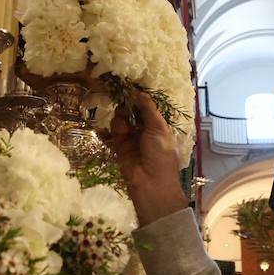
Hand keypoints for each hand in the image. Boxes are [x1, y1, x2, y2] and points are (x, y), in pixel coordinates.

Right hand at [100, 94, 188, 226]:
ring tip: (123, 127)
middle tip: (123, 105)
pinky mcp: (119, 148)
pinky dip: (112, 129)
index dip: (139, 100)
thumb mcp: (158, 129)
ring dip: (121, 120)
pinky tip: (115, 130)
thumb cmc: (161, 155)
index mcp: (159, 127)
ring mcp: (132, 140)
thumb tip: (139, 93)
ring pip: (122, 121)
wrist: (150, 184)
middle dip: (127, 108)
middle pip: (132, 113)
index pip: (147, 109)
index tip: (129, 89)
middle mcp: (145, 132)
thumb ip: (148, 110)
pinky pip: (114, 133)